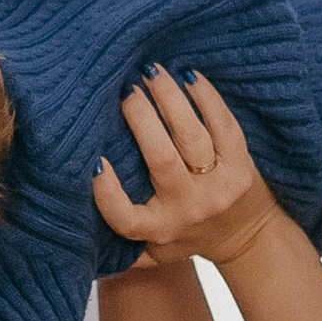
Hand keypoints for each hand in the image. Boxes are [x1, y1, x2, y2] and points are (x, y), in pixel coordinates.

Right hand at [88, 68, 276, 272]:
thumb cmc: (187, 233)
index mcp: (159, 228)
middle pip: (160, 159)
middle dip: (141, 117)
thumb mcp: (152, 248)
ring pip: (191, 135)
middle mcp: (188, 209)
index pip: (125, 218)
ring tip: (152, 72)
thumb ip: (118, 244)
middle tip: (126, 88)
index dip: (106, 192)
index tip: (95, 160)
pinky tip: (188, 76)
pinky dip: (205, 98)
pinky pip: (225, 125)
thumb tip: (72, 225)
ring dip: (169, 98)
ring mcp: (219, 187)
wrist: (249, 239)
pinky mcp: (242, 168)